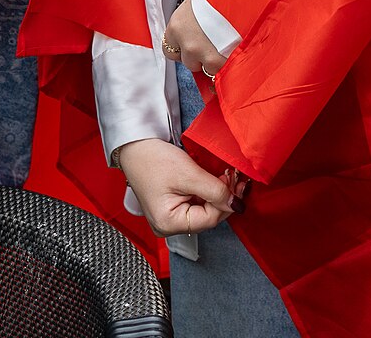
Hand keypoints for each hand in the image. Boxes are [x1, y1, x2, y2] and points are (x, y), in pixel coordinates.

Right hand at [113, 139, 237, 236]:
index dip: (226, 201)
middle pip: (207, 217)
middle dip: (222, 198)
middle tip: (234, 178)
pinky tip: (212, 180)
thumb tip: (236, 204)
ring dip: (216, 194)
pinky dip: (206, 192)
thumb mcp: (188, 174)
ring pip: (203, 210)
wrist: (134, 144)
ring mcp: (169, 217)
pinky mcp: (171, 207)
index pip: (209, 219)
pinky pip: (195, 204)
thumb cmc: (153, 158)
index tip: (237, 182)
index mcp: (168, 223)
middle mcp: (167, 226)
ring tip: (225, 176)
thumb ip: (214, 191)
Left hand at [162, 0, 224, 78]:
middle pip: (188, 62)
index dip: (182, 49)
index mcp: (176, 26)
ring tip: (226, 44)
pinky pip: (220, 71)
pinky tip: (233, 50)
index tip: (190, 46)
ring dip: (214, 61)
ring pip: (205, 68)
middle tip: (213, 43)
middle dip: (199, 56)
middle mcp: (186, 43)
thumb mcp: (197, 5)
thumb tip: (192, 30)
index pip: (169, 50)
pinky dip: (227, 64)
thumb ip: (190, 23)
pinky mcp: (217, 62)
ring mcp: (201, 54)